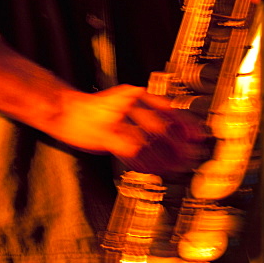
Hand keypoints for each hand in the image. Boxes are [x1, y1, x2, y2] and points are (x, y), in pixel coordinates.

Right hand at [57, 84, 206, 176]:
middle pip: (161, 126)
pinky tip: (152, 169)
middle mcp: (128, 102)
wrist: (65, 109)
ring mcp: (116, 119)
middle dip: (178, 144)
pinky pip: (131, 151)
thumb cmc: (96, 110)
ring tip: (175, 166)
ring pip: (148, 141)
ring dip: (164, 157)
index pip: (168, 108)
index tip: (198, 136)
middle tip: (190, 156)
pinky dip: (144, 162)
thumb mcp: (124, 102)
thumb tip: (173, 126)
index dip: (186, 124)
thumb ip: (146, 111)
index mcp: (135, 93)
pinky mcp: (106, 135)